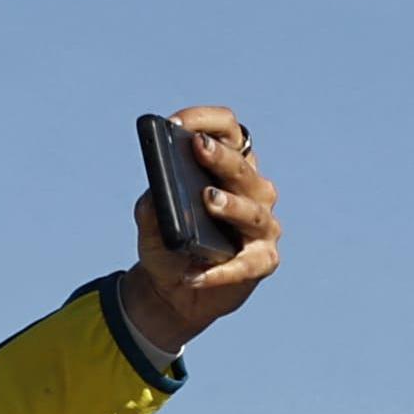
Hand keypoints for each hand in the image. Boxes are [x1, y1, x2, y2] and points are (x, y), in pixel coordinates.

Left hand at [116, 103, 278, 356]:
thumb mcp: (150, 220)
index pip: (227, 130)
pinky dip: (220, 271)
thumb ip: (152, 203)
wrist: (171, 292)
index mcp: (229, 167)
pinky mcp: (263, 261)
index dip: (204, 121)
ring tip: (208, 200)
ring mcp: (262, 226)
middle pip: (242, 167)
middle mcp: (253, 190)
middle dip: (220, 157)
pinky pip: (246, 264)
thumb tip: (157, 193)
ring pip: (253, 211)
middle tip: (198, 148)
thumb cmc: (167, 244)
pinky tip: (195, 275)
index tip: (174, 124)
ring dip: (232, 205)